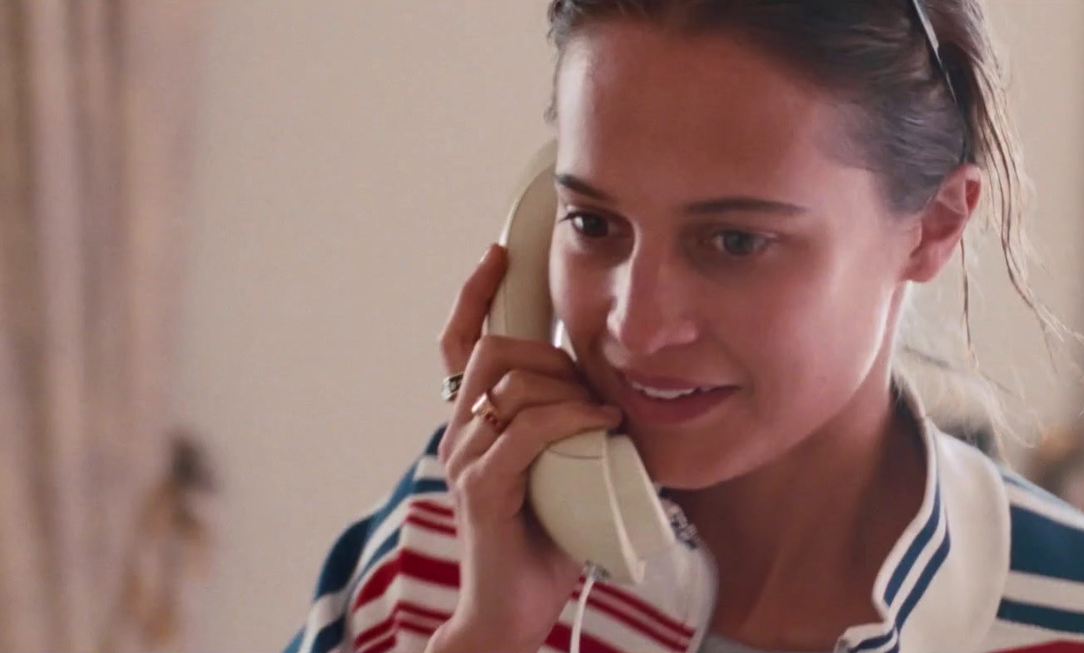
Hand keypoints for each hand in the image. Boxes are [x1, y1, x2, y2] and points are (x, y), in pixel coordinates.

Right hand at [428, 244, 621, 652]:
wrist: (514, 612)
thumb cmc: (545, 543)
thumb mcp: (565, 469)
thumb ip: (575, 429)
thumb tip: (623, 394)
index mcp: (475, 424)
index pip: (460, 343)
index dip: (474, 295)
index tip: (497, 254)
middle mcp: (461, 434)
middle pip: (493, 351)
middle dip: (550, 351)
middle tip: (590, 387)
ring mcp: (466, 460)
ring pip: (511, 385)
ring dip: (567, 389)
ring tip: (602, 415)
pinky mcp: (483, 489)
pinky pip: (524, 432)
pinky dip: (569, 419)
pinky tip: (602, 425)